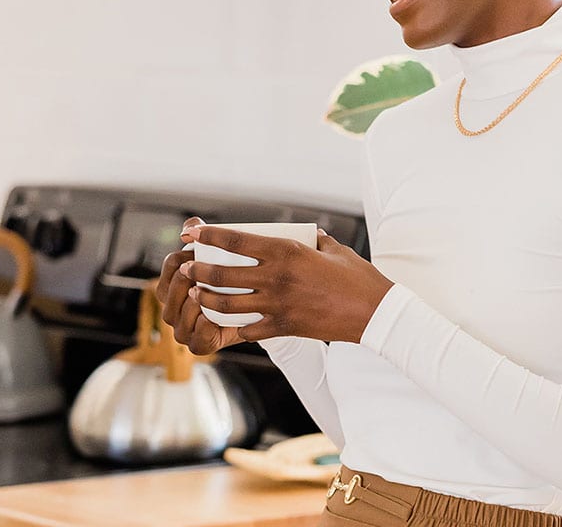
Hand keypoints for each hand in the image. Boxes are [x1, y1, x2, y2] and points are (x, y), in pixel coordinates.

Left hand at [158, 216, 394, 351]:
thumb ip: (315, 240)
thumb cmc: (358, 278)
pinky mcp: (283, 327)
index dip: (209, 235)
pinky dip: (235, 325)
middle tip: (187, 266)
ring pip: (226, 304)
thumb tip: (308, 232)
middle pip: (221, 273)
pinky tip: (229, 321)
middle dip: (197, 269)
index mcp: (286, 252)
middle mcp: (276, 278)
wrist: (374, 313)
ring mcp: (277, 305)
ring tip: (198, 295)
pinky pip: (247, 328)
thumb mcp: (334, 250)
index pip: (236, 240)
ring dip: (207, 299)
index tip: (192, 233)